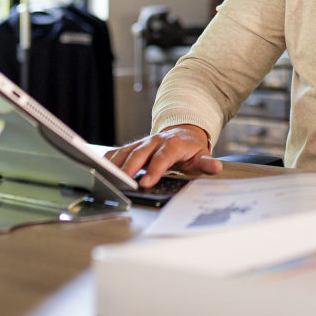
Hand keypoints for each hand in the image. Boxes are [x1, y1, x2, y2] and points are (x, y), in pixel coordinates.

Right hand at [105, 123, 222, 186]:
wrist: (183, 132)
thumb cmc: (191, 148)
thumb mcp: (202, 155)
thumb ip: (206, 163)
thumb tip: (215, 167)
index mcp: (172, 144)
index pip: (162, 158)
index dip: (154, 170)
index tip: (146, 183)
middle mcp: (155, 141)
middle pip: (139, 154)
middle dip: (130, 168)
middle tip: (122, 183)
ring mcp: (142, 143)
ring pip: (126, 152)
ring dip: (116, 165)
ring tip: (106, 178)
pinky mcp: (133, 147)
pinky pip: (118, 152)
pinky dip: (108, 160)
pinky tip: (100, 169)